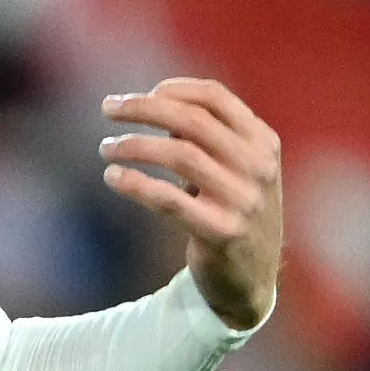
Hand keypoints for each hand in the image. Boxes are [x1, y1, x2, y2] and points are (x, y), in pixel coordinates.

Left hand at [98, 78, 282, 332]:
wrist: (251, 281)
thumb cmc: (233, 214)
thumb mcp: (236, 170)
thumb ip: (207, 137)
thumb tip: (156, 107)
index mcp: (263, 143)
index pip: (215, 97)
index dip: (174, 89)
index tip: (143, 95)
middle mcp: (257, 168)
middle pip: (192, 121)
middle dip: (144, 108)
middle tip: (108, 108)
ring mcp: (242, 201)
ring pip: (179, 156)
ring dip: (135, 146)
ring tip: (106, 148)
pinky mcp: (221, 233)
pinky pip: (170, 201)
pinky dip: (137, 185)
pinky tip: (113, 177)